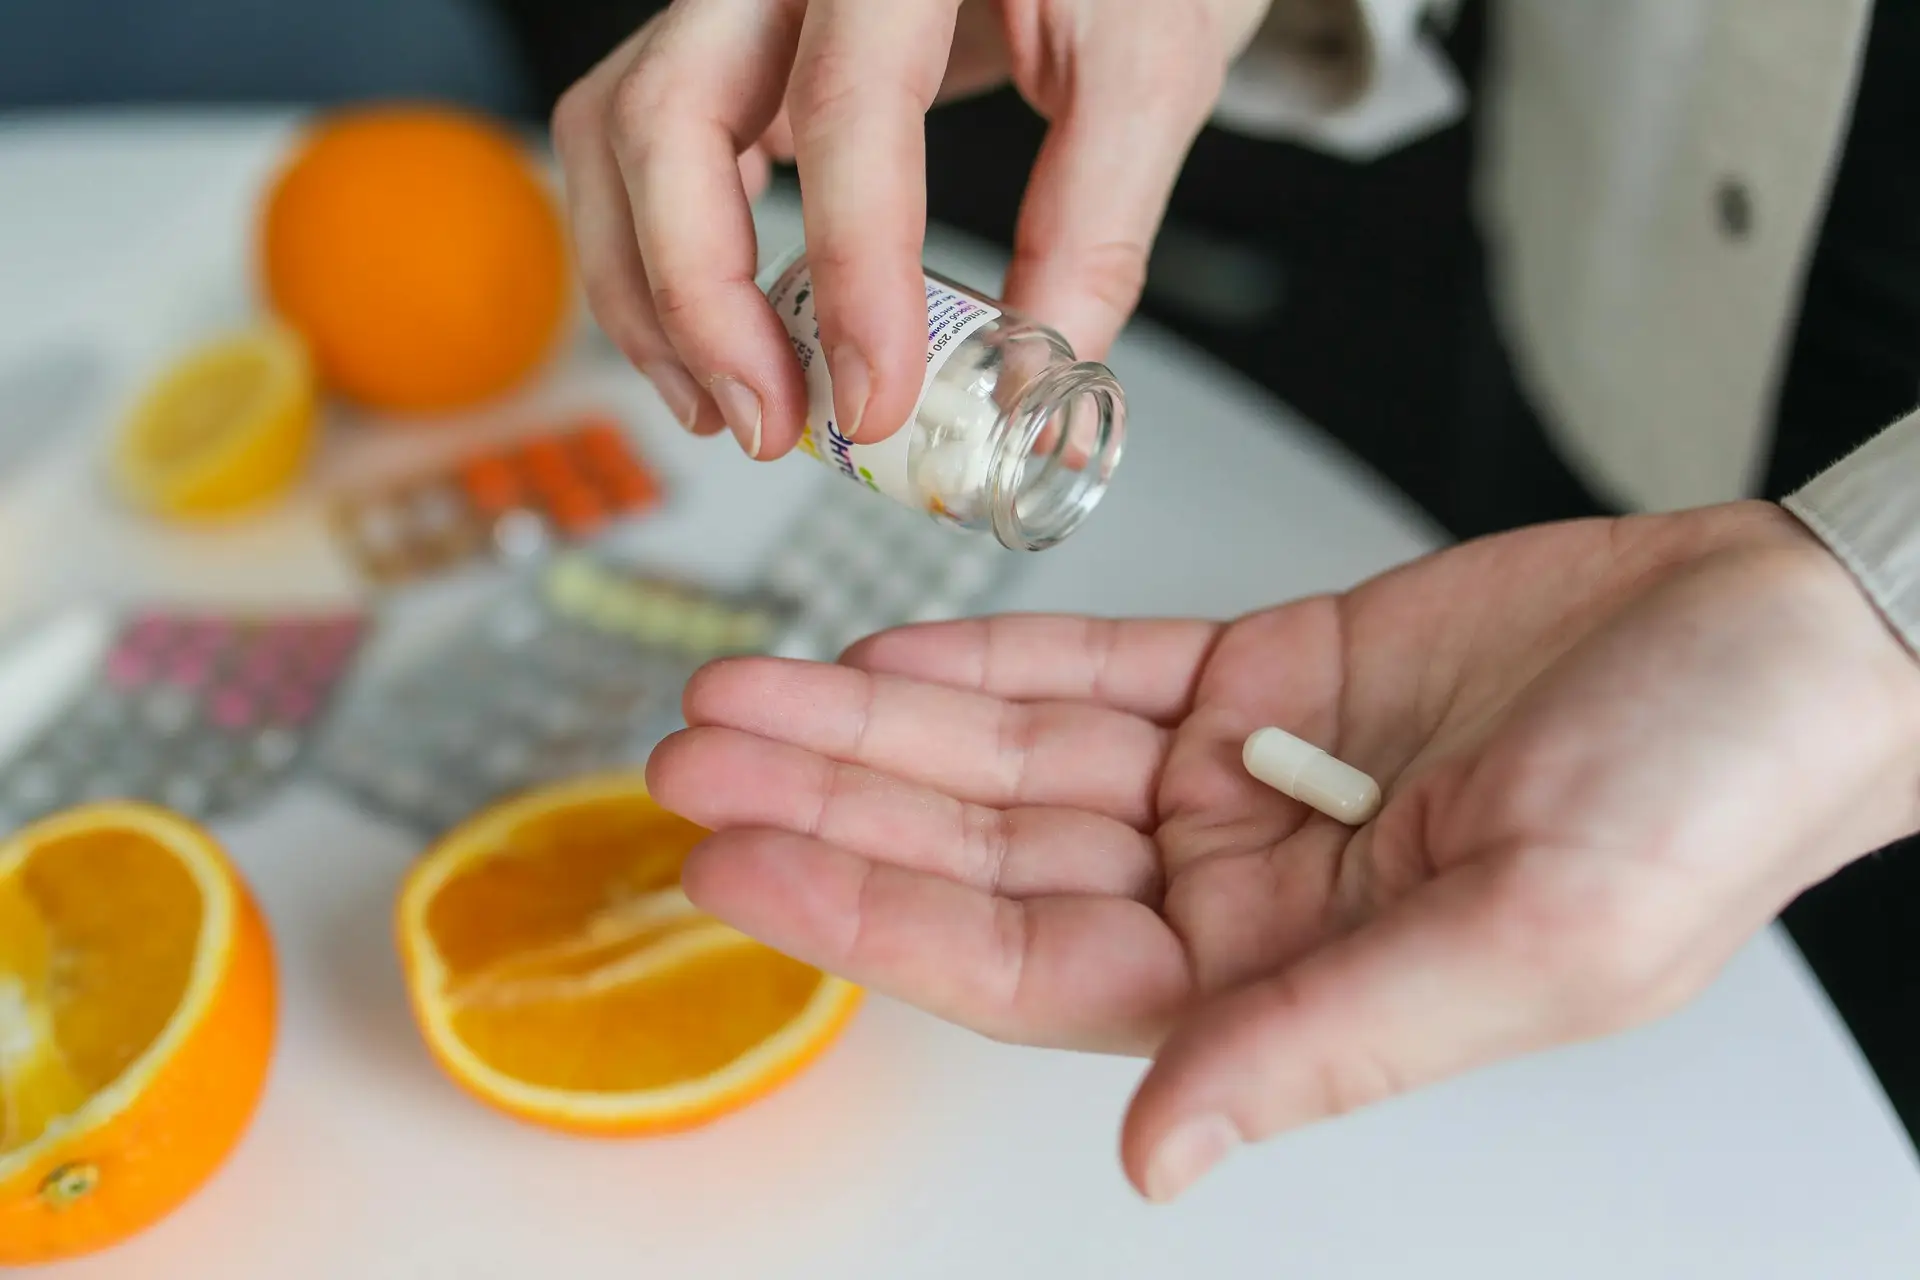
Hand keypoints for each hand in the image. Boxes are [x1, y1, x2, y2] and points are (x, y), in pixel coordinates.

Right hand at [550, 0, 1271, 457]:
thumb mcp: (1152, 64)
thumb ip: (1095, 224)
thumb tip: (1027, 388)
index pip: (846, 108)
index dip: (853, 274)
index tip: (877, 400)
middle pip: (666, 114)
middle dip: (699, 299)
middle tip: (770, 422)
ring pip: (614, 132)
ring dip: (648, 293)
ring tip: (733, 407)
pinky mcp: (725, 41)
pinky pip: (637, 142)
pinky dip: (654, 256)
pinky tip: (724, 340)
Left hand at [648, 501, 1919, 1199]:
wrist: (1777, 644)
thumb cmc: (1705, 799)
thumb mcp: (1530, 942)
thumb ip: (1325, 1045)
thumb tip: (1157, 1153)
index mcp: (1282, 987)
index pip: (1020, 963)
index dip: (869, 915)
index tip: (740, 858)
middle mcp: (1235, 893)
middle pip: (984, 853)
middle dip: (837, 802)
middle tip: (695, 755)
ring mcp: (1234, 782)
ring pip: (1013, 755)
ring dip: (881, 722)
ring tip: (747, 689)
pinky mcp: (1259, 677)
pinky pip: (1093, 671)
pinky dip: (991, 658)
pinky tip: (893, 652)